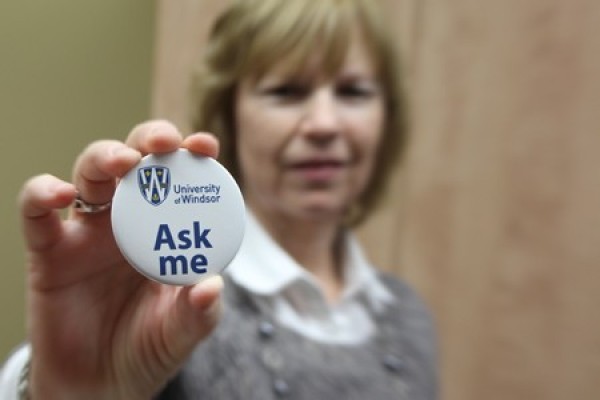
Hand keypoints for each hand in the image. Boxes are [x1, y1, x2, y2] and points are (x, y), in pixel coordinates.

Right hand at [19, 120, 221, 399]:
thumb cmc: (149, 348)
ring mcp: (87, 232)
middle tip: (165, 142)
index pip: (180, 180)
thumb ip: (200, 310)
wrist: (102, 386)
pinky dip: (42, 193)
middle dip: (149, 140)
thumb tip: (211, 284)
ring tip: (123, 162)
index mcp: (166, 230)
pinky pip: (37, 212)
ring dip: (104, 156)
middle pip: (134, 160)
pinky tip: (59, 194)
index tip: (206, 145)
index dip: (191, 155)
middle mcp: (128, 221)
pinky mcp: (48, 251)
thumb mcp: (183, 331)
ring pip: (89, 173)